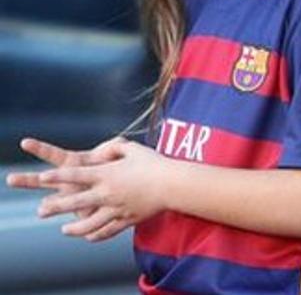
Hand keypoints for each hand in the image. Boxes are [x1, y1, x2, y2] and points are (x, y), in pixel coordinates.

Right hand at [6, 137, 126, 222]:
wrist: (124, 187)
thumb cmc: (117, 166)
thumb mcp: (118, 153)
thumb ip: (116, 147)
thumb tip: (118, 143)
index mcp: (74, 164)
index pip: (54, 155)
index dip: (40, 149)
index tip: (24, 142)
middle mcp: (68, 182)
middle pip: (44, 181)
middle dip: (27, 180)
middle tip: (9, 179)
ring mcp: (75, 198)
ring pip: (56, 203)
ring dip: (49, 206)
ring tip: (41, 210)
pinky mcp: (86, 212)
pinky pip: (84, 214)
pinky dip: (85, 216)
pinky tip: (78, 224)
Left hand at [33, 138, 172, 241]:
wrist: (173, 184)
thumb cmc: (155, 163)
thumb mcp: (134, 149)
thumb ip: (115, 147)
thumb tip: (102, 150)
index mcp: (107, 174)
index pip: (76, 175)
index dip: (57, 176)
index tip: (41, 176)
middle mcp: (108, 193)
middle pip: (76, 202)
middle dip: (56, 206)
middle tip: (41, 211)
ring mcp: (116, 209)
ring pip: (89, 223)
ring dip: (74, 228)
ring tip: (64, 230)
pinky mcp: (127, 219)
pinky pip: (107, 231)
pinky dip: (96, 236)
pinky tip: (88, 237)